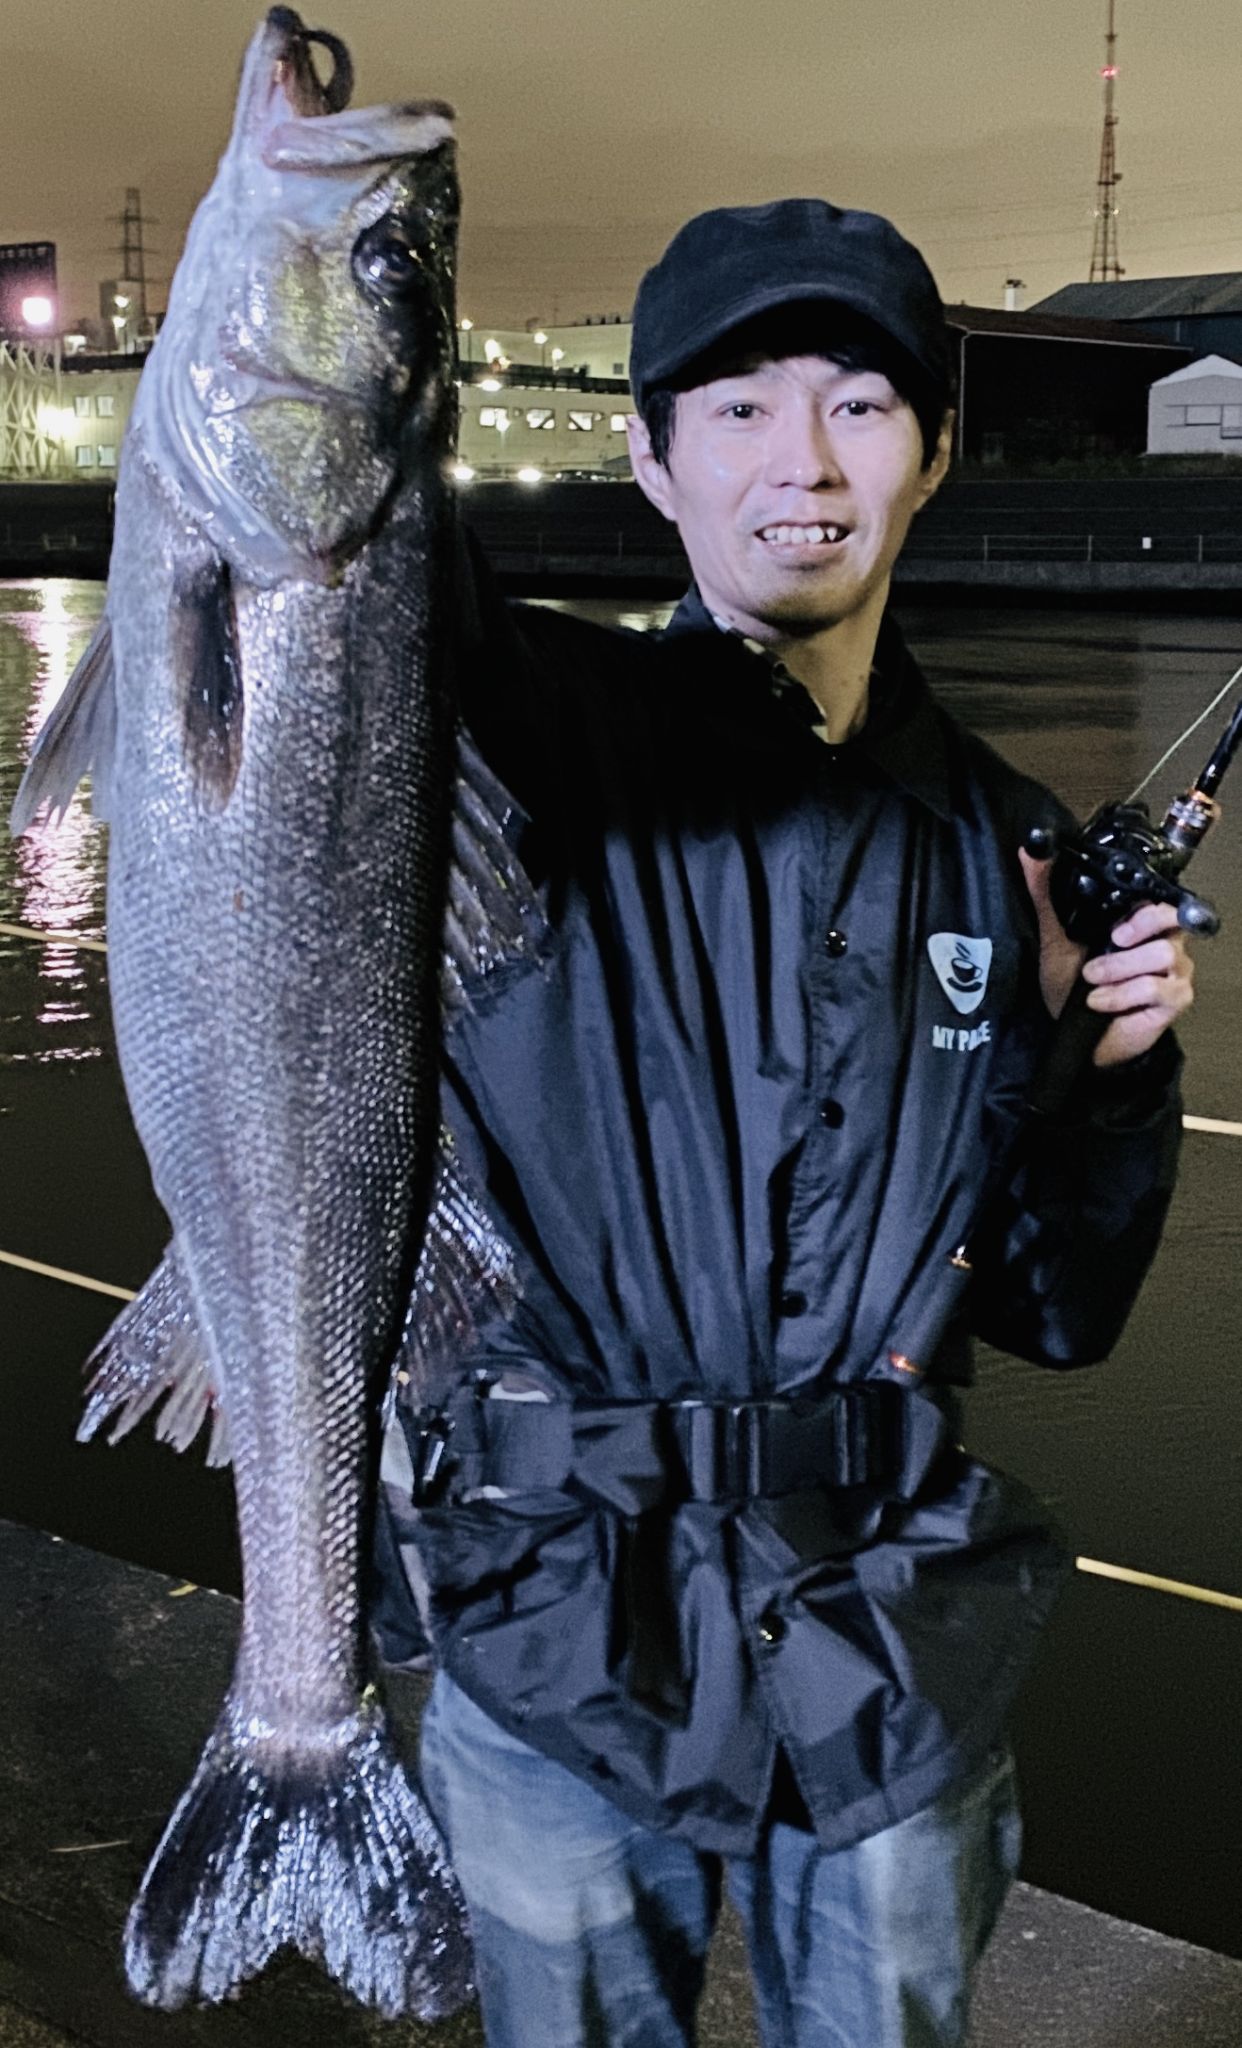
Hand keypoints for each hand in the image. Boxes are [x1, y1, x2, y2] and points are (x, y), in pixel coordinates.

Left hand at [1018, 848, 1194, 1066]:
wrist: (1078, 1037)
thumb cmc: (1071, 986)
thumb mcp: (1054, 937)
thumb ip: (1046, 893)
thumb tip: (1030, 853)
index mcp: (1141, 923)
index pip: (1160, 899)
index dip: (1144, 907)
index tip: (1117, 925)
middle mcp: (1164, 942)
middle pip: (1172, 919)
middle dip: (1140, 928)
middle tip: (1113, 940)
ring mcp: (1174, 971)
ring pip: (1162, 954)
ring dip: (1119, 968)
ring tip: (1092, 980)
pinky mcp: (1176, 999)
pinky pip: (1157, 988)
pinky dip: (1121, 995)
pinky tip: (1099, 1001)